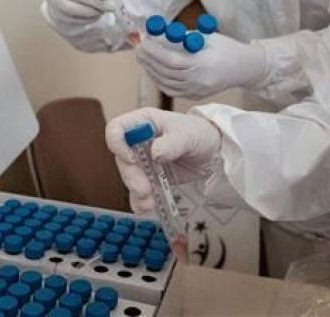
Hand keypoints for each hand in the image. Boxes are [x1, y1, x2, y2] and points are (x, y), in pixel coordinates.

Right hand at [105, 107, 221, 212]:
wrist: (213, 152)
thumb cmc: (199, 134)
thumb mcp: (188, 134)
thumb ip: (171, 143)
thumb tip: (155, 153)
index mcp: (143, 122)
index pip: (117, 129)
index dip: (117, 143)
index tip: (132, 158)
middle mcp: (138, 141)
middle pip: (121, 158)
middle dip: (131, 176)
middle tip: (145, 189)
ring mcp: (143, 161)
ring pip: (129, 177)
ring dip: (136, 191)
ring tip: (150, 202)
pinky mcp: (149, 178)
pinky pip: (138, 191)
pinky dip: (140, 201)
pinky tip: (146, 207)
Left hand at [135, 31, 266, 98]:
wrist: (244, 68)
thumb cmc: (226, 48)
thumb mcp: (205, 37)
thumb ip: (181, 39)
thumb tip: (156, 35)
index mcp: (203, 65)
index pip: (171, 60)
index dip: (154, 51)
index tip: (143, 41)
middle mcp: (198, 81)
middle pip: (165, 72)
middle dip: (148, 59)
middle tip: (137, 47)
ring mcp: (196, 91)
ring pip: (165, 83)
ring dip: (150, 69)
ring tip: (141, 57)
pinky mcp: (195, 96)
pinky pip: (171, 90)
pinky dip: (158, 80)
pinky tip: (152, 70)